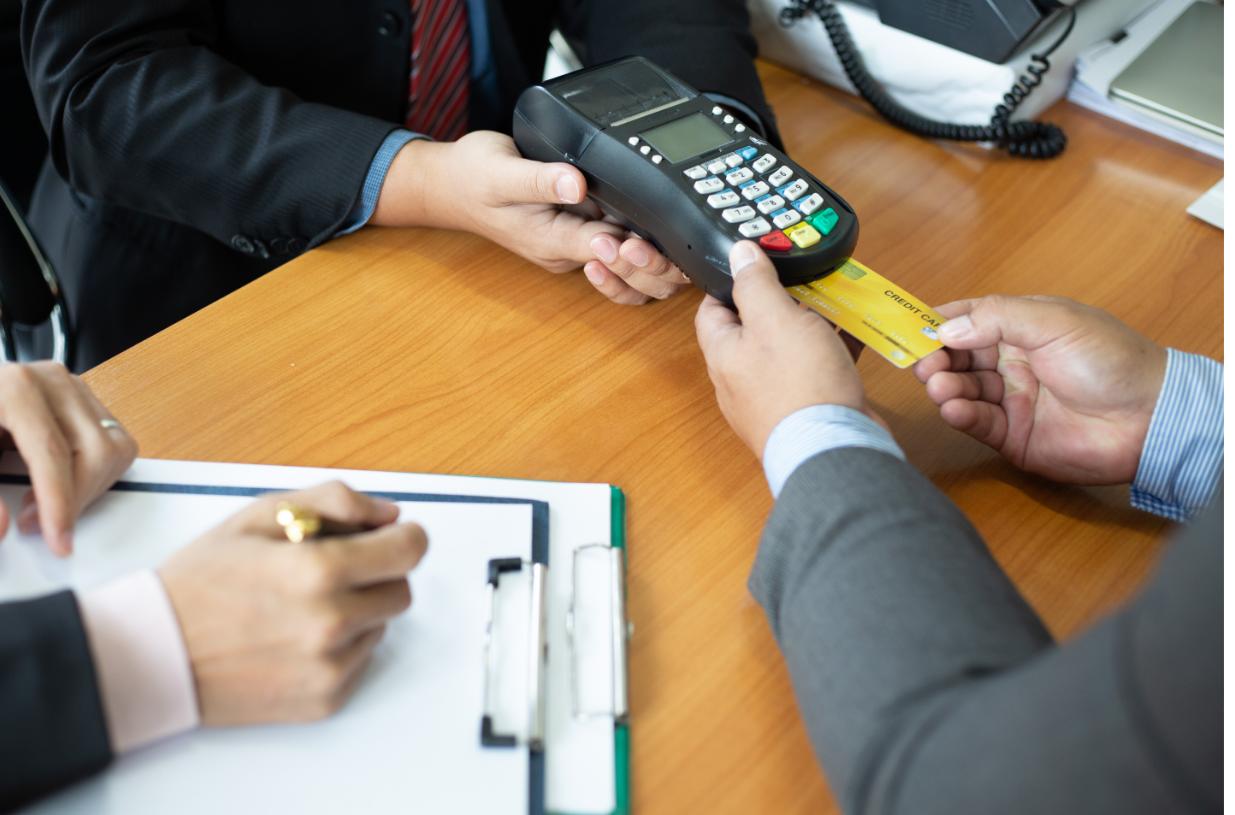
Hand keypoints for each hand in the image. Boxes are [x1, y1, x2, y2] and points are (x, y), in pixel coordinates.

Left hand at [0, 362, 137, 556]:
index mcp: (17, 388)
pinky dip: (98, 474)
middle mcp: (54, 382)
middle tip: (40, 524)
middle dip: (74, 500)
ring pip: (114, 450)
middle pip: (94, 453)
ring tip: (50, 502)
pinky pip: (117, 444)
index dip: (58, 503)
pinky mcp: (86, 400)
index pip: (53, 452)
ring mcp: (75, 388)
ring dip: (89, 489)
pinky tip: (66, 481)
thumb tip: (3, 525)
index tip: (57, 539)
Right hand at [157, 482, 427, 724]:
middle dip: (378, 573)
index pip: (409, 550)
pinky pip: (360, 661)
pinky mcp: (324, 699)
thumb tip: (386, 513)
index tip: (395, 536)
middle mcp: (331, 623)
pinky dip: (341, 646)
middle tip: (336, 569)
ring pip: (382, 625)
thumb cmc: (199, 585)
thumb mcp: (258, 517)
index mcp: (318, 571)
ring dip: (359, 610)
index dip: (405, 536)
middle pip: (402, 589)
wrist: (153, 655)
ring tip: (304, 604)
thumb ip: (332, 502)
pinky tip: (297, 635)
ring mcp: (329, 666)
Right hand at [372, 132, 691, 303]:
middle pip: (623, 274)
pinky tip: (644, 223)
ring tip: (658, 235)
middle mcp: (567, 251)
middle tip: (663, 238)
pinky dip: (637, 246)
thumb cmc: (472, 179)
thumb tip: (575, 182)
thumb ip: (540, 178)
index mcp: (550, 241)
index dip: (628, 248)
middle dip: (652, 264)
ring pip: (627, 272)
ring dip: (650, 262)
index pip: (602, 254)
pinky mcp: (579, 234)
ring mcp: (574, 246)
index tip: (634, 233)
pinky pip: (617, 252)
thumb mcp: (500, 171)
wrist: (452, 186)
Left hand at [695, 241, 880, 459]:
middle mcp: (743, 379)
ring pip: (790, 348)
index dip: (728, 283)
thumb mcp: (774, 319)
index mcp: (724, 355)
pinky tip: (854, 330)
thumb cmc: (798, 388)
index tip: (750, 264)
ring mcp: (776, 396)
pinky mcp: (809, 407)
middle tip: (799, 277)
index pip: (712, 310)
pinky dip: (834, 347)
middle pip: (754, 329)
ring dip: (809, 323)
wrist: (835, 448)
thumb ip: (755, 284)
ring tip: (830, 298)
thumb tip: (738, 253)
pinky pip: (819, 368)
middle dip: (778, 300)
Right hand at [912, 295, 1166, 484]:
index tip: (910, 327)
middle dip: (935, 358)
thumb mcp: (1054, 321)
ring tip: (938, 386)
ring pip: (961, 389)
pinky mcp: (1012, 435)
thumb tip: (947, 328)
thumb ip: (997, 318)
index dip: (938, 322)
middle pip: (957, 357)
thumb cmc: (1114, 361)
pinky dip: (959, 414)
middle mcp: (1013, 362)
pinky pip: (975, 422)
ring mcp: (1011, 399)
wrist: (1149, 418)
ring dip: (944, 386)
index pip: (969, 319)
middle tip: (922, 364)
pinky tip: (952, 408)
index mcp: (1023, 327)